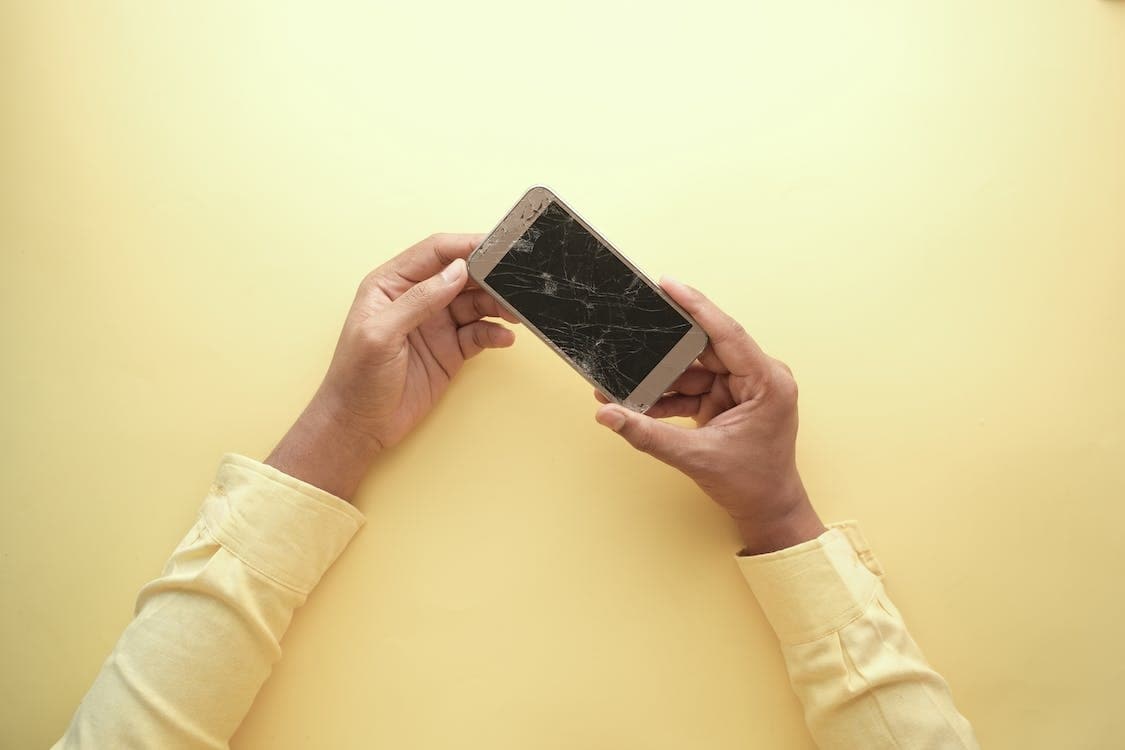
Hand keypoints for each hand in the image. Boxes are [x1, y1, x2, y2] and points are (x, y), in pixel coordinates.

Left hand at [266, 233, 517, 499]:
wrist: (359, 426)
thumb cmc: (356, 378)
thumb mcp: (381, 333)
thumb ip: (419, 299)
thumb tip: (457, 270)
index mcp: (392, 284)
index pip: (434, 252)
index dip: (465, 246)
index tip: (496, 246)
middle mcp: (417, 299)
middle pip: (461, 275)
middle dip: (489, 276)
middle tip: (514, 281)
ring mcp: (435, 324)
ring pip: (474, 303)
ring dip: (496, 305)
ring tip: (515, 312)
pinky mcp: (450, 350)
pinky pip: (478, 334)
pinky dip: (494, 334)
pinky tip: (504, 338)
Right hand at [594, 278, 824, 554]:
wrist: (768, 511)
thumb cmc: (752, 484)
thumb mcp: (696, 457)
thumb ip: (648, 434)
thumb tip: (609, 416)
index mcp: (767, 382)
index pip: (726, 332)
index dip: (695, 306)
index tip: (667, 284)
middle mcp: (760, 377)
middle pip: (704, 348)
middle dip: (665, 349)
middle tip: (632, 335)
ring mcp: (744, 388)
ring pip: (694, 368)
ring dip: (661, 378)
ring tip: (624, 383)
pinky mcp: (730, 399)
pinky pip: (694, 387)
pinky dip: (669, 395)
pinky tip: (641, 401)